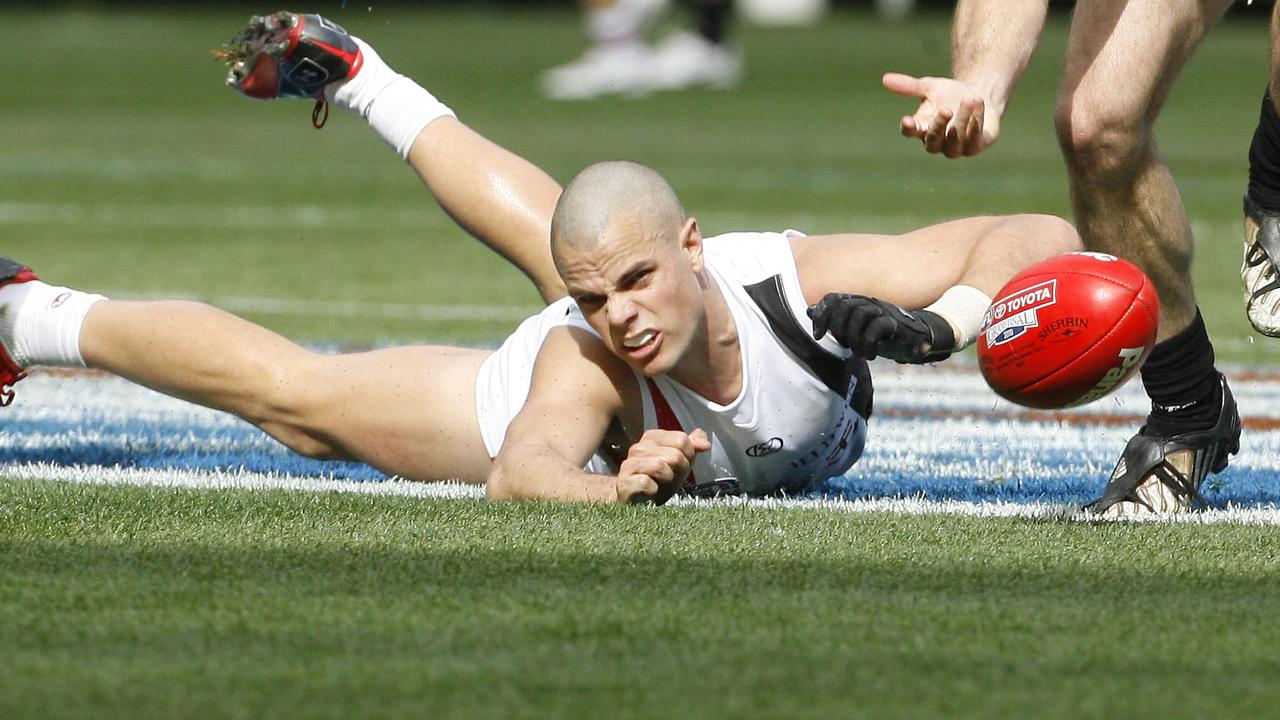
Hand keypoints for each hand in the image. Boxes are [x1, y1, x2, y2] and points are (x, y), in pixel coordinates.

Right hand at [615, 428, 710, 504]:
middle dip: (680, 469)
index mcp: (651, 438)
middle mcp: (638, 448)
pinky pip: (645, 483)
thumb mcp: (680, 463)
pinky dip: (653, 490)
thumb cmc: (659, 481)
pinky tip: (650, 492)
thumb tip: (703, 439)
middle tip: (671, 477)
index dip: (688, 455)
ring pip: (659, 466)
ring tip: (661, 483)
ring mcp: (628, 465)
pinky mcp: (624, 483)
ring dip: (667, 479)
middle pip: (674, 454)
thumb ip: (692, 447)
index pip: (682, 439)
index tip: (680, 466)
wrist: (636, 503)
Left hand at [808, 294, 954, 363]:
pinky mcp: (895, 324)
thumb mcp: (855, 329)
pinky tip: (872, 355)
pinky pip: (876, 328)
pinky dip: (869, 344)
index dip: (821, 316)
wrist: (918, 339)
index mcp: (857, 303)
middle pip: (843, 307)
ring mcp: (882, 312)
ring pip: (858, 315)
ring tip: (860, 351)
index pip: (832, 299)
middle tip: (844, 345)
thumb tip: (808, 310)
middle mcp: (869, 304)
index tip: (818, 335)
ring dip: (853, 338)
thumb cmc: (883, 335)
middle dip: (837, 329)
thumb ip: (834, 319)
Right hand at [882, 73, 1000, 157]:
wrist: (977, 99)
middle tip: (946, 110)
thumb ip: (910, 86)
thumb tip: (885, 78)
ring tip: (970, 99)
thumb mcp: (930, 87)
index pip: (911, 132)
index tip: (907, 120)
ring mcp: (955, 148)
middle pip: (932, 141)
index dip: (909, 128)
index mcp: (921, 128)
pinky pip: (973, 140)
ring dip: (962, 120)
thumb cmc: (949, 95)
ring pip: (955, 141)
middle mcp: (936, 142)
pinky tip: (978, 104)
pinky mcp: (973, 147)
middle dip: (939, 126)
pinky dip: (976, 123)